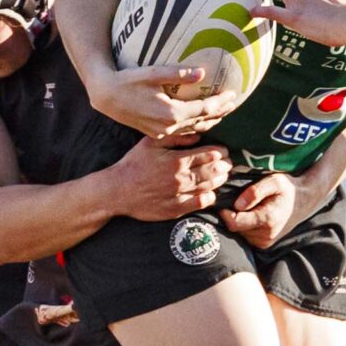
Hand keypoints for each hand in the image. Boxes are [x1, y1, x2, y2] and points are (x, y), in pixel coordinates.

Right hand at [89, 62, 241, 139]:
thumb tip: (202, 72)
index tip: (234, 94)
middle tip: (233, 103)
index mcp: (171, 112)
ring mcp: (162, 132)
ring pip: (193, 130)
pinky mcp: (156, 133)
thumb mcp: (152, 73)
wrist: (106, 97)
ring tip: (221, 112)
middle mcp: (169, 126)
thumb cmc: (128, 81)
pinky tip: (199, 121)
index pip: (205, 109)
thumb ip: (178, 73)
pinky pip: (182, 133)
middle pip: (202, 121)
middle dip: (220, 112)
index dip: (221, 102)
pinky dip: (194, 126)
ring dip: (209, 121)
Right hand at [105, 136, 230, 221]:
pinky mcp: (176, 209)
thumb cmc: (133, 164)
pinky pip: (201, 203)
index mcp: (177, 160)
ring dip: (220, 180)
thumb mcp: (151, 143)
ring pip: (210, 186)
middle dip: (224, 165)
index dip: (220, 152)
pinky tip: (209, 192)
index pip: (210, 154)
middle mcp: (181, 178)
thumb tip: (197, 136)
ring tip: (222, 175)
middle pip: (214, 170)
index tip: (223, 151)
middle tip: (227, 163)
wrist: (118, 191)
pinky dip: (210, 197)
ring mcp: (180, 195)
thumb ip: (176, 137)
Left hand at [218, 169, 321, 249]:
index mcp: (268, 220)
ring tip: (248, 209)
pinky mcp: (264, 245)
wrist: (305, 200)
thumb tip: (237, 205)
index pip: (234, 223)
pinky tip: (252, 216)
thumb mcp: (274, 181)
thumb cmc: (288, 188)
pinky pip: (246, 237)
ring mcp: (266, 242)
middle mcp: (266, 235)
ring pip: (239, 233)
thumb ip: (254, 192)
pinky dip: (245, 227)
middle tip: (237, 203)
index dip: (225, 213)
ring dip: (239, 222)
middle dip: (232, 216)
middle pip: (235, 229)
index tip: (224, 203)